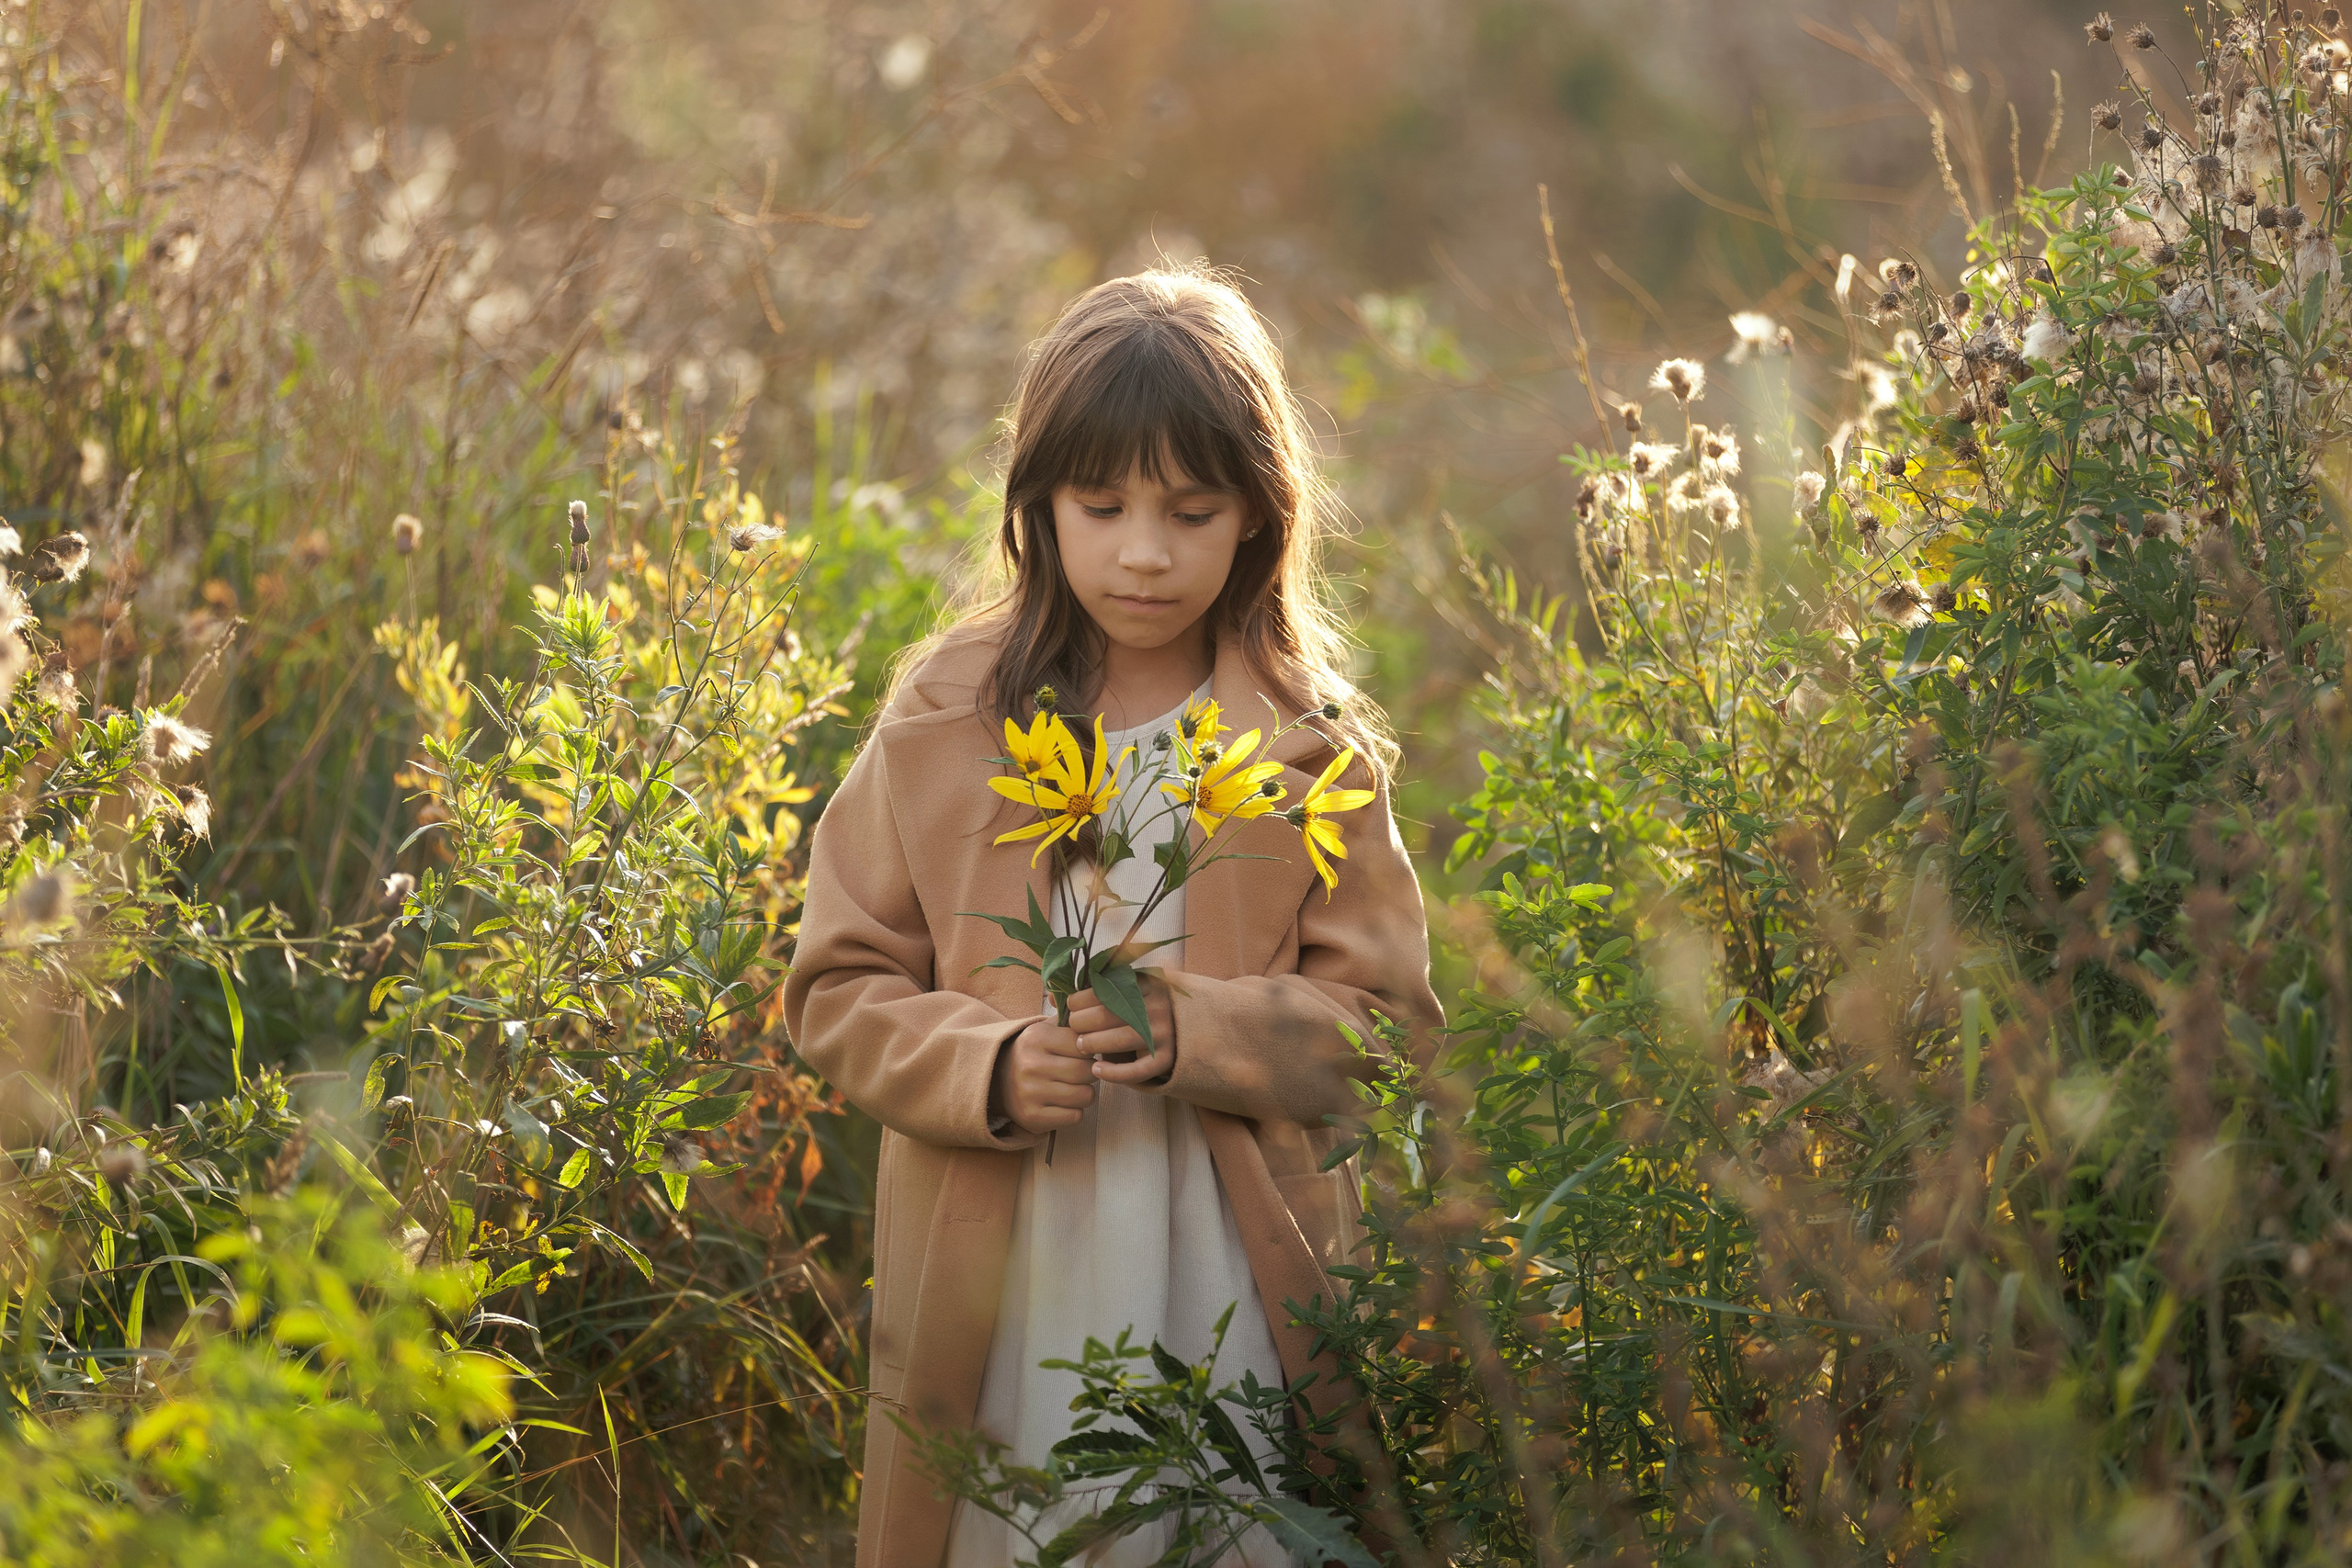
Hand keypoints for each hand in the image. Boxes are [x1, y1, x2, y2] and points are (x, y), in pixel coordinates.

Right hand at [993, 1016, 1095, 1135]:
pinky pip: (1075, 1117)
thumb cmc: (1034, 1053)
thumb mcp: (1047, 1029)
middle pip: (1086, 1071)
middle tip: (1081, 1073)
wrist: (997, 1080)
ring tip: (1073, 1087)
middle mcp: (1031, 1065)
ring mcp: (1030, 1093)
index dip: (1089, 1051)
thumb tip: (1101, 1014)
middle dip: (1090, 1073)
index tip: (1082, 1054)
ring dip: (1085, 1093)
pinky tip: (1064, 1104)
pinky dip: (1075, 1112)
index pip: (1083, 1045)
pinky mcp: (1032, 1117)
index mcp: (1036, 1037)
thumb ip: (1073, 1020)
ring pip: (1085, 1095)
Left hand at [1065, 978, 1177, 1085]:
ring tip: (1080, 1046)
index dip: (1081, 999)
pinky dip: (1113, 1073)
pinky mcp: (1166, 1059)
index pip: (1105, 988)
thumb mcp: (1121, 998)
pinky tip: (1097, 1069)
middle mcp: (1157, 1006)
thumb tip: (1052, 996)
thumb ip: (1090, 996)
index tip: (1071, 1008)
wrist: (1179, 1034)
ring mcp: (1164, 1033)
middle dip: (1083, 1022)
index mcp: (1146, 984)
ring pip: (1120, 1039)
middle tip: (1074, 1029)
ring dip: (1093, 1044)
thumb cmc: (1137, 1014)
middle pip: (1109, 1014)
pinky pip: (1136, 1070)